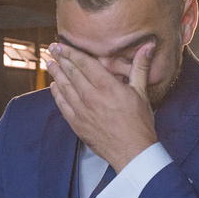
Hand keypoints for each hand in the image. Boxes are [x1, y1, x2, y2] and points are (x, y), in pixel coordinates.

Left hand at [44, 42, 156, 172]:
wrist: (132, 152)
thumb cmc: (139, 123)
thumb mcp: (142, 92)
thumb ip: (140, 67)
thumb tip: (148, 46)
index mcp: (107, 86)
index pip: (84, 63)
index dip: (71, 52)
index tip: (61, 45)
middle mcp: (91, 97)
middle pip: (71, 73)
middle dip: (60, 59)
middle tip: (52, 49)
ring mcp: (82, 111)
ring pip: (64, 88)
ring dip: (56, 74)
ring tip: (49, 63)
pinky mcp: (77, 124)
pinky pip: (62, 105)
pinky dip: (57, 94)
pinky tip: (53, 86)